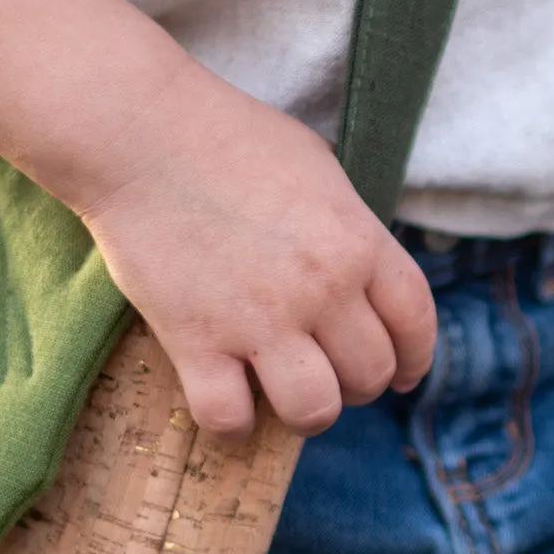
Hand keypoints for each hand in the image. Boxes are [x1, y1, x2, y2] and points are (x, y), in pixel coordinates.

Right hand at [0, 0, 435, 437]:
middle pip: (368, 375)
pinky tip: (222, 394)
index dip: (414, 359)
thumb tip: (361, 273)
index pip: (415, 322)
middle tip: (323, 372)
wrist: (139, 133)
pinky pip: (230, 418)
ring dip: (303, 411)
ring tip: (279, 393)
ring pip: (313, 411)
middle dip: (354, 384)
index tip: (403, 375)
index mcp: (357, 240)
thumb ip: (348, 227)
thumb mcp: (316, 168)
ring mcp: (260, 321)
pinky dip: (231, 419)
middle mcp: (321, 288)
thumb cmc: (225, 137)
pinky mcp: (197, 342)